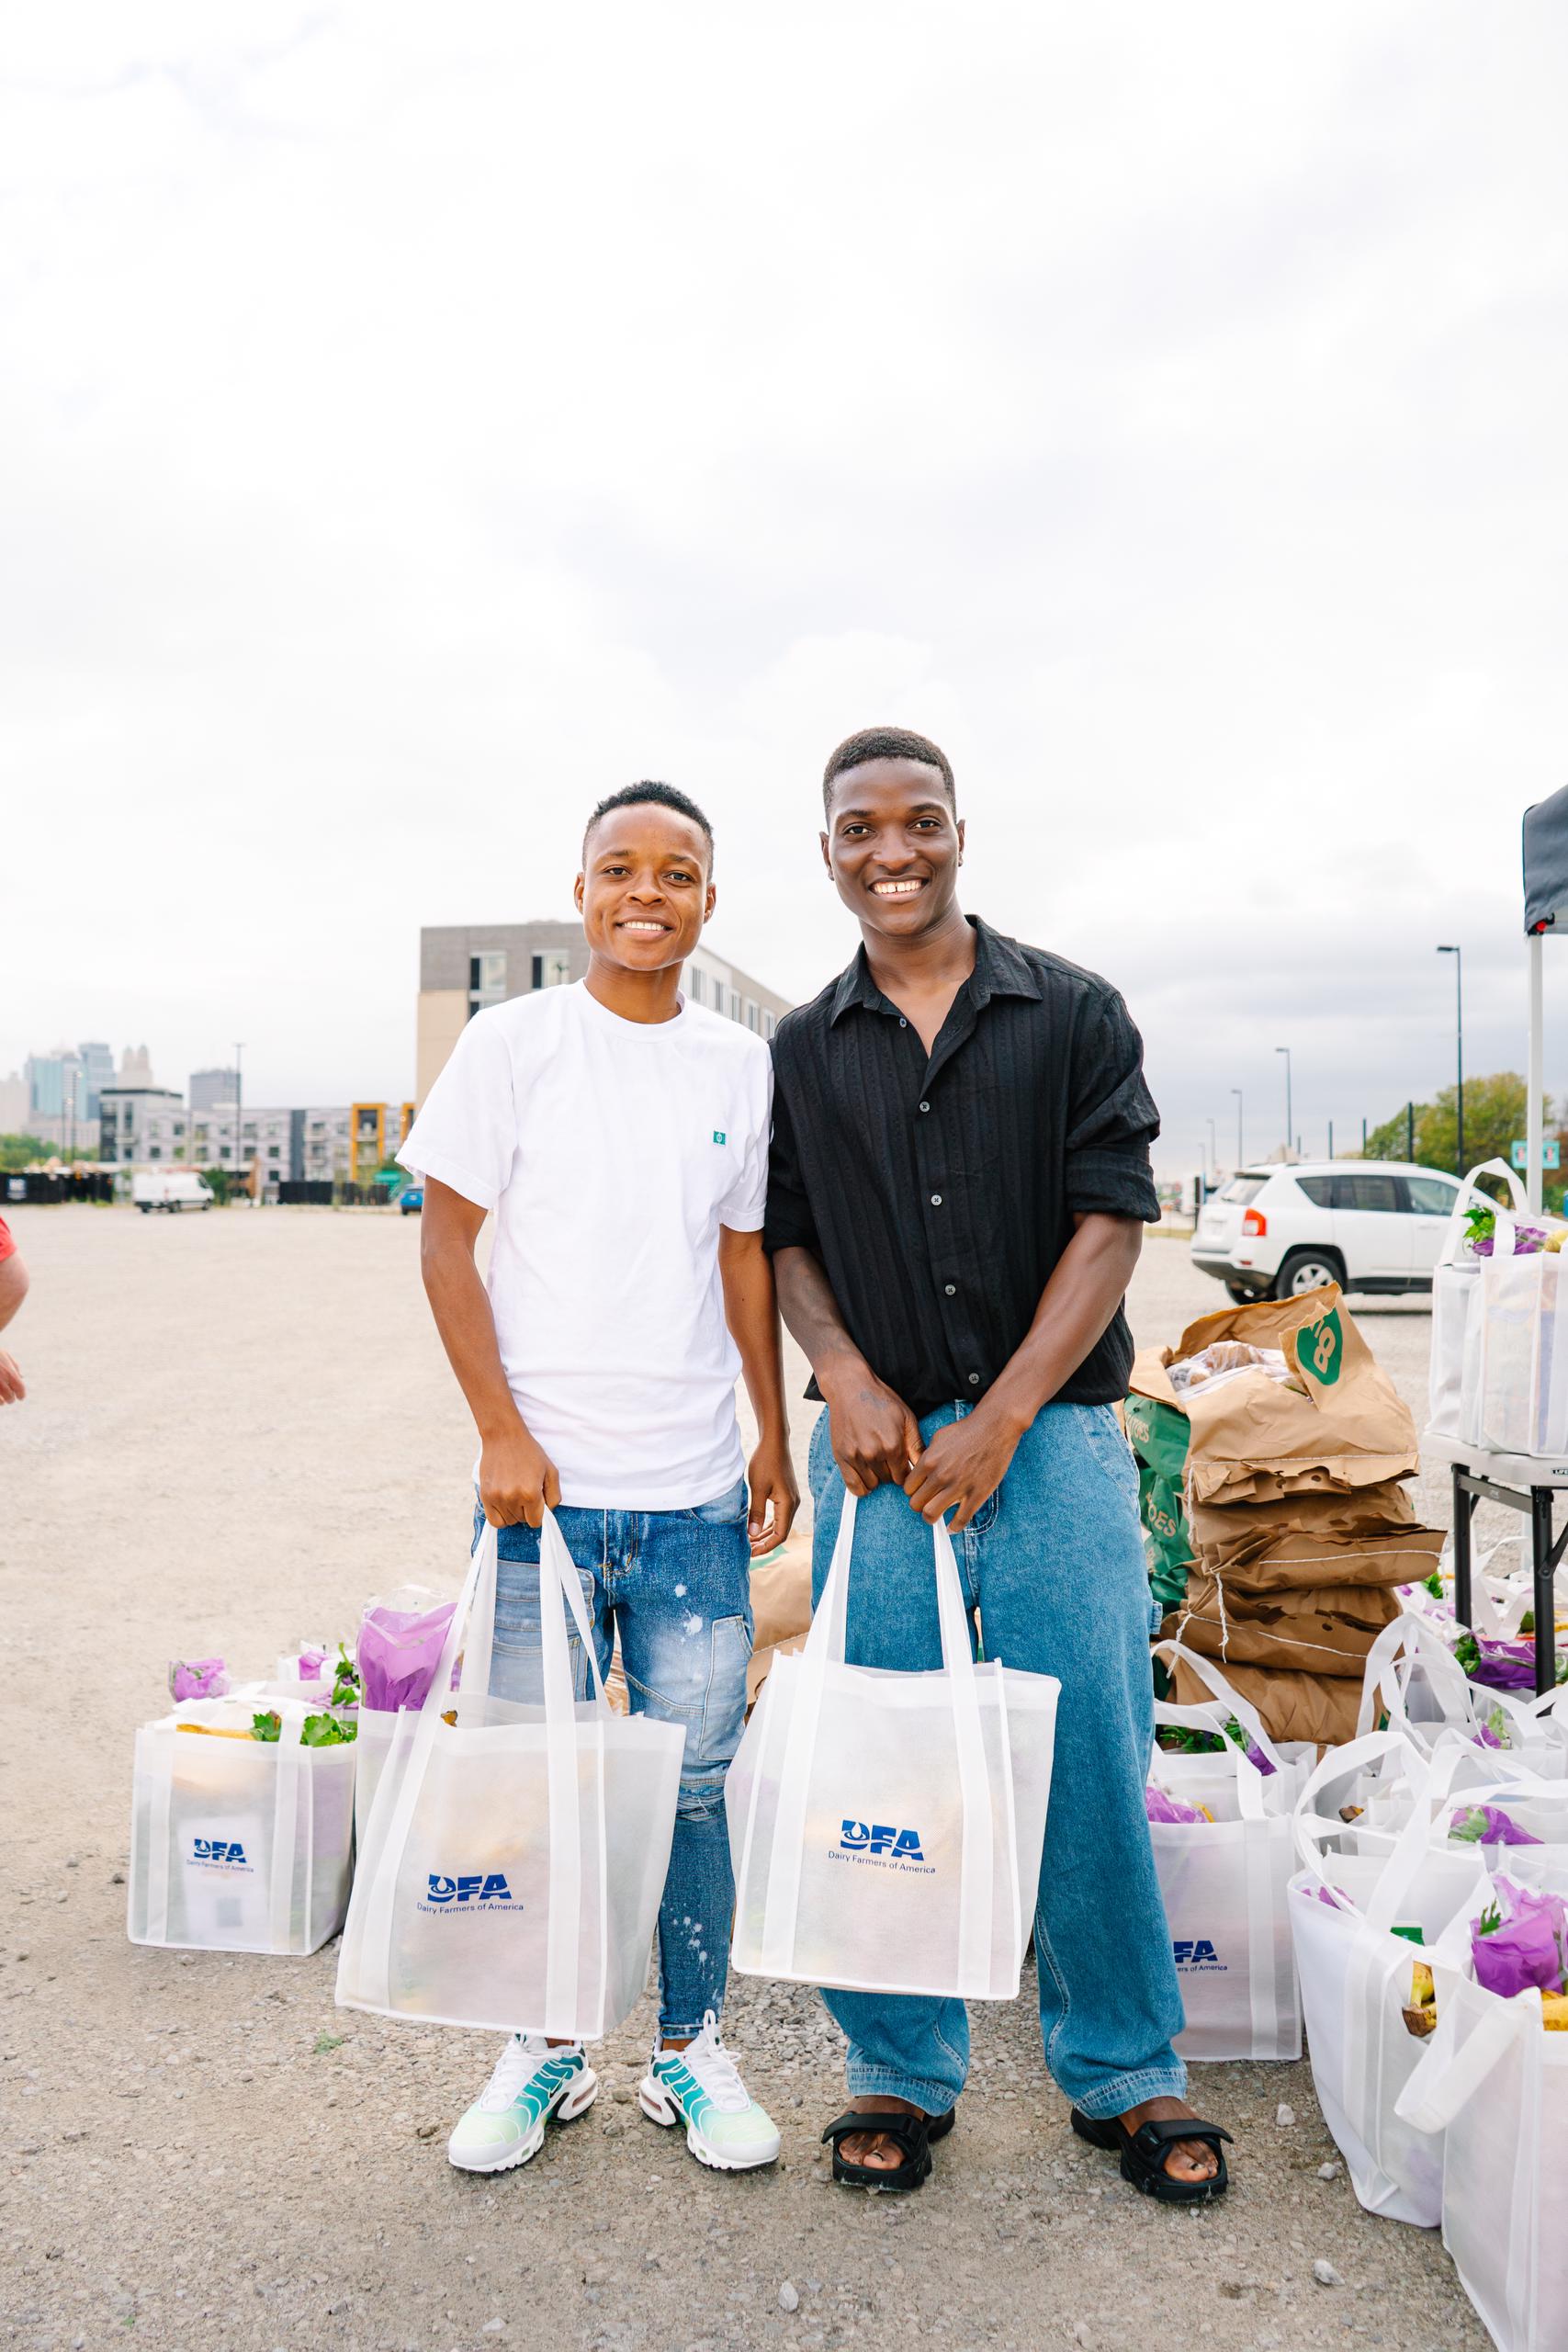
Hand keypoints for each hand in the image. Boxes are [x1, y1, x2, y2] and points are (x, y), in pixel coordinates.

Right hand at [0, 1350, 21, 1404]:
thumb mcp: (5, 1356)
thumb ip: (14, 1366)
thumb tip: (22, 1377)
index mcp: (9, 1373)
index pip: (20, 1389)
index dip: (21, 1394)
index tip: (20, 1397)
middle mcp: (1, 1381)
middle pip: (10, 1397)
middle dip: (10, 1399)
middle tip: (10, 1399)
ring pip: (0, 1401)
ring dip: (2, 1402)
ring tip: (2, 1402)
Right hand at [478, 1418, 560, 1528]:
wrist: (504, 1437)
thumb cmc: (529, 1453)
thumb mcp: (551, 1471)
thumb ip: (554, 1496)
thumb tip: (548, 1513)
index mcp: (531, 1493)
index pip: (536, 1521)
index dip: (538, 1513)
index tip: (537, 1502)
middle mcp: (513, 1498)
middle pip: (522, 1521)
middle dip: (526, 1511)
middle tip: (525, 1492)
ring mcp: (497, 1498)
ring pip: (509, 1521)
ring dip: (513, 1512)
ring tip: (514, 1493)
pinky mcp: (485, 1496)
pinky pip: (494, 1521)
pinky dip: (501, 1517)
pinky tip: (504, 1504)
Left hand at [746, 1433, 799, 1554]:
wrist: (774, 1442)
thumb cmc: (765, 1462)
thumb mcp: (757, 1488)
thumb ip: (755, 1512)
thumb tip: (752, 1535)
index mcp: (787, 1504)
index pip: (780, 1535)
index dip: (766, 1547)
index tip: (750, 1553)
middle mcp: (793, 1504)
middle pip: (781, 1532)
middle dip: (764, 1543)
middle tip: (746, 1550)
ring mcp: (791, 1499)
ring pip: (779, 1525)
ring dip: (765, 1534)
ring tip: (749, 1541)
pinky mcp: (786, 1495)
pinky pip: (778, 1516)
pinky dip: (768, 1524)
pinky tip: (756, 1528)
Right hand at [820, 1364, 921, 1496]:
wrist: (850, 1388)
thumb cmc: (881, 1401)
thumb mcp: (906, 1418)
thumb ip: (916, 1445)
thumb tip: (925, 1467)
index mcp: (894, 1445)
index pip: (904, 1477)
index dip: (905, 1472)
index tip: (902, 1466)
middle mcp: (874, 1453)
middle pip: (889, 1480)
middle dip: (891, 1473)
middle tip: (888, 1460)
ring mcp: (856, 1456)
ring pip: (872, 1484)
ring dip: (876, 1477)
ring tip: (876, 1462)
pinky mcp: (841, 1457)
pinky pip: (853, 1486)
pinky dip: (861, 1487)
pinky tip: (866, 1477)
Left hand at [903, 1405, 1023, 1529]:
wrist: (995, 1428)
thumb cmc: (967, 1431)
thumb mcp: (939, 1438)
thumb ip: (927, 1456)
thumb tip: (920, 1471)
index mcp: (929, 1461)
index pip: (908, 1488)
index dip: (913, 1492)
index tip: (920, 1492)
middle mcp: (940, 1475)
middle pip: (916, 1504)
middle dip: (920, 1505)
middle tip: (927, 1503)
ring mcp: (958, 1486)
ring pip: (931, 1515)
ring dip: (932, 1518)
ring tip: (937, 1515)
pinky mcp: (977, 1494)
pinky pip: (960, 1520)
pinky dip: (954, 1527)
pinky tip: (952, 1527)